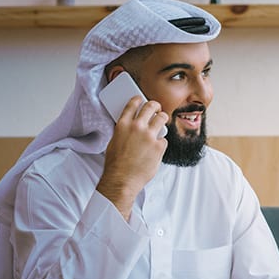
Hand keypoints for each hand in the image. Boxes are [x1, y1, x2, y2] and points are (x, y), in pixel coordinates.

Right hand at [96, 97, 168, 218]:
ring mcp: (149, 136)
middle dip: (155, 106)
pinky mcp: (159, 146)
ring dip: (163, 118)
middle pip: (151, 107)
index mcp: (123, 125)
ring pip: (162, 118)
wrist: (122, 179)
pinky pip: (164, 139)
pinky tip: (156, 149)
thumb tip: (132, 127)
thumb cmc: (116, 164)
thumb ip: (124, 131)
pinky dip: (161, 143)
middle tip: (157, 108)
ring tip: (162, 121)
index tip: (141, 99)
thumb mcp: (114, 141)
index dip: (138, 99)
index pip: (133, 104)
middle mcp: (137, 127)